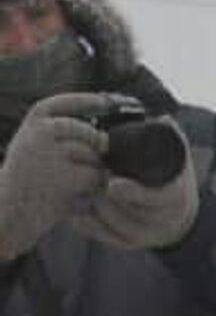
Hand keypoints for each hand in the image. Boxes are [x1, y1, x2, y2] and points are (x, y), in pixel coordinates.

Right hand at [0, 92, 108, 259]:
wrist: (6, 214)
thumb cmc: (25, 184)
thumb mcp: (34, 150)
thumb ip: (62, 137)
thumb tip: (106, 135)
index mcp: (32, 125)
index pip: (63, 104)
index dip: (86, 101)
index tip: (106, 102)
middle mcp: (40, 134)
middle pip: (90, 134)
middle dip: (95, 150)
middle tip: (77, 171)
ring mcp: (51, 153)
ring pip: (95, 157)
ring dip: (92, 174)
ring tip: (69, 187)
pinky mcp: (63, 176)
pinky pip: (95, 177)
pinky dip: (91, 189)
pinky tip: (75, 197)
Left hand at [71, 118, 198, 250]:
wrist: (180, 216)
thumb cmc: (174, 181)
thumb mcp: (180, 160)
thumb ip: (173, 139)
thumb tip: (161, 119)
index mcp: (176, 198)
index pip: (155, 199)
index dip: (133, 193)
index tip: (113, 184)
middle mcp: (164, 220)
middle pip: (130, 213)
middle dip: (108, 199)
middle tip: (92, 183)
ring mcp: (148, 235)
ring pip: (115, 226)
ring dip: (97, 211)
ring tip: (86, 194)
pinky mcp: (132, 245)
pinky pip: (106, 239)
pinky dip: (90, 228)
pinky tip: (77, 216)